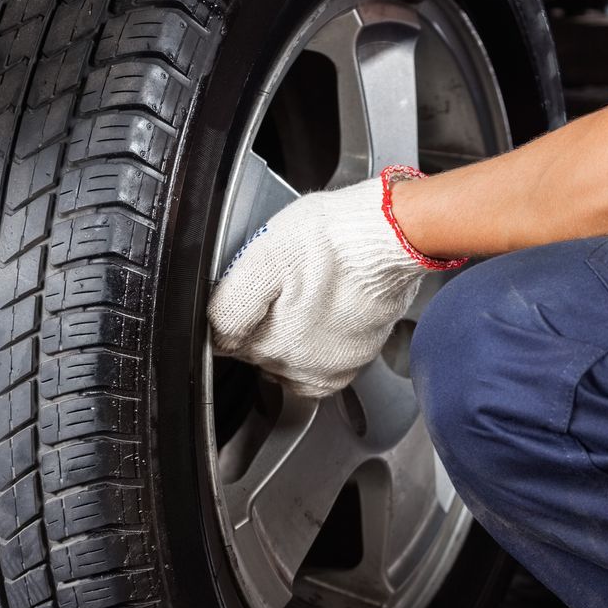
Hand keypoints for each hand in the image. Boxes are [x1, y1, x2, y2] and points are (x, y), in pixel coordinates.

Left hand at [209, 174, 446, 398]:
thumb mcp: (263, 254)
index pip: (226, 341)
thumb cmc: (334, 237)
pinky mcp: (353, 363)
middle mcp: (297, 364)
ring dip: (288, 337)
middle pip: (257, 351)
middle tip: (283, 285)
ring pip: (287, 361)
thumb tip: (215, 334)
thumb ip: (229, 304)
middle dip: (262, 322)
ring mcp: (327, 367)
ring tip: (305, 298)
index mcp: (268, 340)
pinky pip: (319, 371)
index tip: (251, 291)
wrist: (392, 236)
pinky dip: (315, 351)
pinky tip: (320, 321)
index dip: (234, 312)